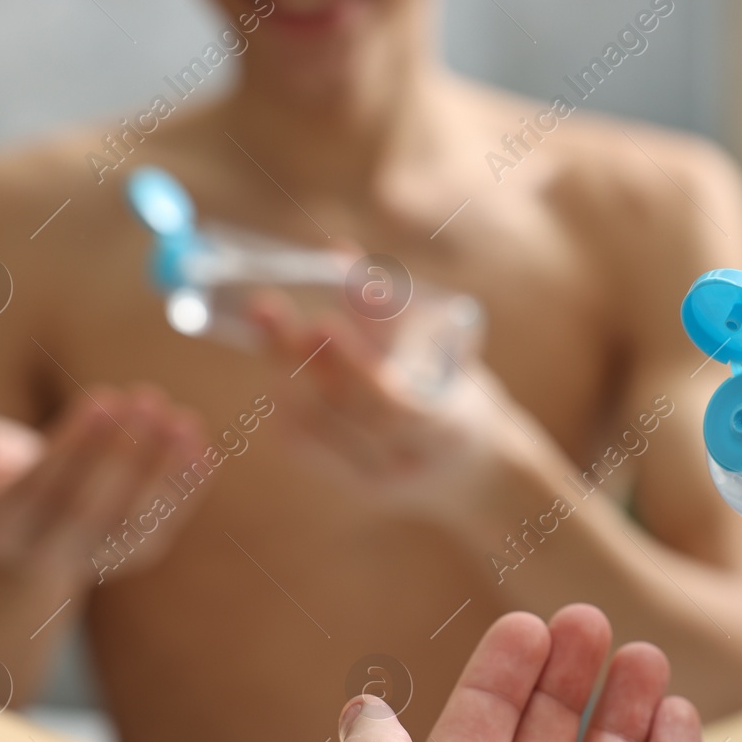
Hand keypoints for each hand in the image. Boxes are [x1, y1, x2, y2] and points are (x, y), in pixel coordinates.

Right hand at [0, 384, 203, 588]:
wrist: (27, 536)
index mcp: (0, 528)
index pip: (42, 488)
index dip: (75, 444)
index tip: (104, 397)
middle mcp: (47, 554)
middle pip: (91, 509)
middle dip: (122, 453)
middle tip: (146, 398)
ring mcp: (96, 560)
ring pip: (135, 523)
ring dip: (163, 472)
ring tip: (183, 420)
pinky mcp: (135, 555)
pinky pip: (164, 525)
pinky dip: (186, 489)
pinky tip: (202, 447)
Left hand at [253, 292, 545, 521]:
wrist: (475, 473)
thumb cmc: (460, 396)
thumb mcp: (446, 351)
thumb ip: (391, 311)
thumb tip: (339, 254)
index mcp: (449, 428)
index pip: (391, 402)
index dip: (353, 364)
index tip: (321, 320)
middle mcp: (412, 462)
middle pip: (345, 411)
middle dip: (299, 358)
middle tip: (266, 309)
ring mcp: (382, 481)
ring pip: (319, 429)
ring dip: (286, 373)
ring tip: (265, 327)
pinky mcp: (357, 488)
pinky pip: (308, 449)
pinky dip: (288, 408)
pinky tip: (277, 376)